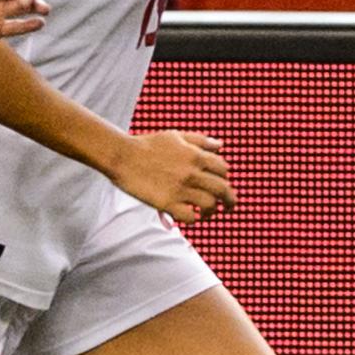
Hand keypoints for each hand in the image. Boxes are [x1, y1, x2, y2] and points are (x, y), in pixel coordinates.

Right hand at [111, 130, 234, 223]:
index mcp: (196, 155)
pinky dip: (193, 219)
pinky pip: (190, 217)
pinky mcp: (167, 203)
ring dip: (211, 211)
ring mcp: (181, 188)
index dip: (225, 178)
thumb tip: (221, 146)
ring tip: (206, 214)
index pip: (224, 170)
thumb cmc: (148, 144)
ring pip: (210, 205)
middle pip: (223, 190)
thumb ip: (200, 140)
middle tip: (230, 207)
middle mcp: (192, 172)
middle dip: (231, 200)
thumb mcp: (176, 136)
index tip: (221, 184)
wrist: (123, 156)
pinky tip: (189, 216)